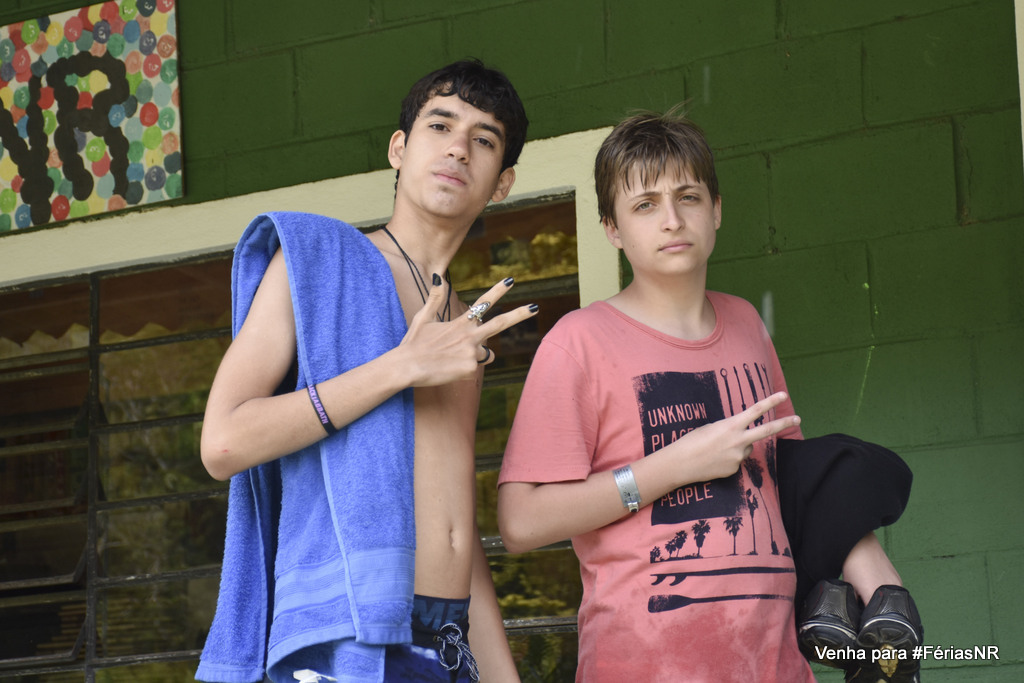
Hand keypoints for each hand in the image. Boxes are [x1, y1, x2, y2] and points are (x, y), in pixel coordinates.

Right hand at [399, 276, 536, 386]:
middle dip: (519, 314)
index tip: (510, 281)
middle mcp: (469, 335)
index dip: (497, 291)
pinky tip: (450, 369)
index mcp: (460, 323)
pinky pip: (476, 367)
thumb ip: (435, 298)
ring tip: (452, 357)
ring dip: (476, 355)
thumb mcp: (423, 317)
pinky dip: (466, 369)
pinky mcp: (470, 368)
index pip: (483, 303)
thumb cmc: (413, 343)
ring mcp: (471, 352)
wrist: (407, 367)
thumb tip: (438, 276)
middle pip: (500, 323)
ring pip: (486, 354)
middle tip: (535, 308)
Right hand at [674, 392, 799, 482]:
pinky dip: (729, 459)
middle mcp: (739, 440)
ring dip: (738, 446)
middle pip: (767, 430)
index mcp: (731, 425)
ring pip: (747, 448)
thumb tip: (742, 438)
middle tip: (798, 419)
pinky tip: (715, 460)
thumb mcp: (711, 428)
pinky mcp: (735, 469)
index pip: (755, 410)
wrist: (680, 464)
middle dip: (784, 423)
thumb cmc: (692, 441)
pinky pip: (737, 460)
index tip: (783, 395)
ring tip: (717, 449)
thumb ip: (731, 430)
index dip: (770, 402)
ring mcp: (738, 456)